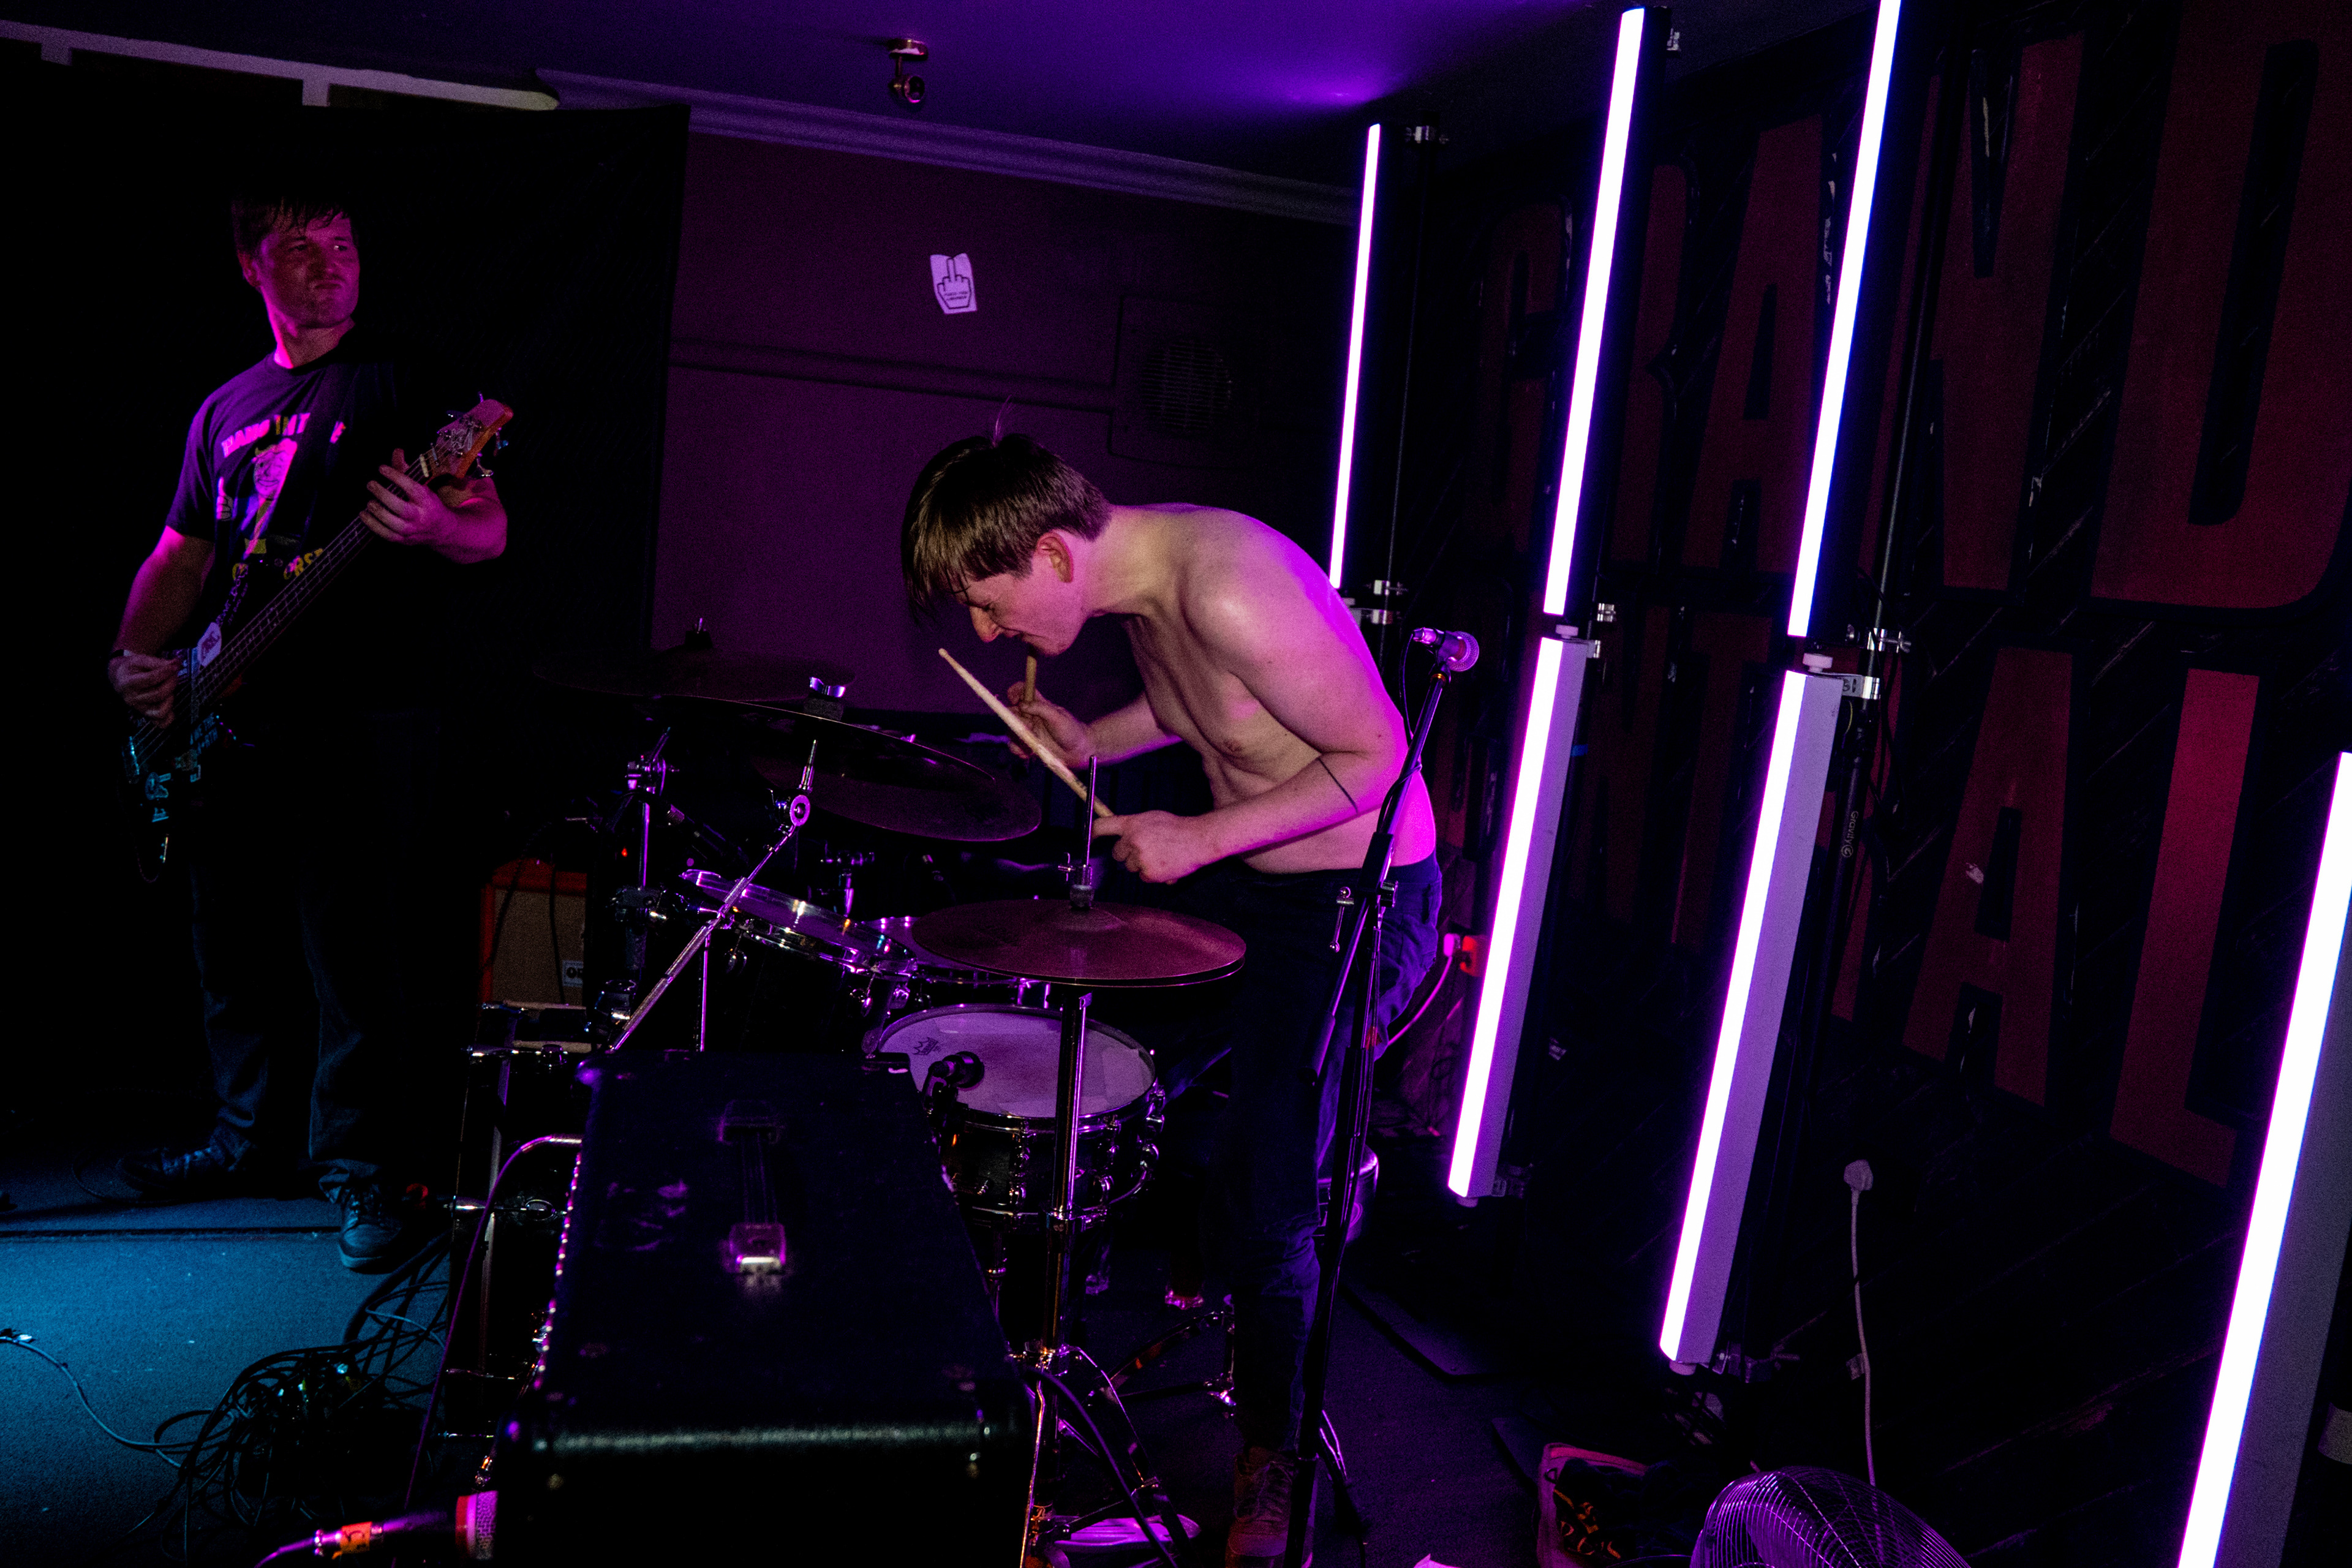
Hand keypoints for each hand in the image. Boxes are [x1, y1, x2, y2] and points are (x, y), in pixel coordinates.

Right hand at [109, 652, 180, 723]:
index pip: (151, 679)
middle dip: (171, 682)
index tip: (174, 665)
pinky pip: (161, 723)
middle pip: (159, 694)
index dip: (166, 671)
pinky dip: (169, 716)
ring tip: (169, 688)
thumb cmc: (131, 668)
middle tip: (174, 674)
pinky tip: (169, 702)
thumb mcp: (140, 660)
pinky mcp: (146, 715)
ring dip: (171, 698)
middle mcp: (132, 699)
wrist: (120, 677)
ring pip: (161, 710)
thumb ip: (158, 662)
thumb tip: (176, 663)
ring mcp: (139, 709)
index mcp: (128, 683)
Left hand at [362, 451, 466, 552]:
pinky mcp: (404, 540)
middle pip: (400, 507)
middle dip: (382, 494)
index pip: (411, 487)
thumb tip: (397, 451)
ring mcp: (412, 530)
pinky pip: (386, 535)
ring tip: (368, 502)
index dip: (396, 477)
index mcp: (426, 500)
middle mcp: (420, 516)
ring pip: (392, 523)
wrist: (442, 530)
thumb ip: (406, 470)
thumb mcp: (422, 486)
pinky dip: (373, 526)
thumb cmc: (429, 504)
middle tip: (370, 484)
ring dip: (377, 511)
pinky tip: (364, 515)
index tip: (382, 469)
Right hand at [1004, 680, 1090, 767]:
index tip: (1015, 701)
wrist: (1079, 752)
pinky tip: (1027, 754)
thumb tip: (1022, 705)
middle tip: (1025, 729)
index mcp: (1039, 705)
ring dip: (1014, 738)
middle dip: (1012, 721)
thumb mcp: (1058, 717)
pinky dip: (1017, 750)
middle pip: (1011, 713)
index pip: (1023, 691)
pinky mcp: (1029, 744)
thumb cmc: (1072, 731)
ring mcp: (1030, 731)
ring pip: (1011, 730)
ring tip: (1026, 746)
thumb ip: (1040, 709)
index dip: (1015, 692)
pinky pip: (1016, 746)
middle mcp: (1031, 716)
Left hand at [1097, 809, 1218, 884]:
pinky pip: (1143, 877)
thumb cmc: (1177, 828)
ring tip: (1160, 855)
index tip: (1090, 837)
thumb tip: (1119, 831)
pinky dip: (1152, 874)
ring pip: (1130, 867)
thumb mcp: (1152, 818)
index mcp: (1132, 824)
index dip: (1092, 832)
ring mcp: (1140, 857)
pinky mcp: (1149, 873)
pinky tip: (1165, 864)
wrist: (1199, 839)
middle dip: (1127, 853)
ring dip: (1140, 864)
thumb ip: (1134, 825)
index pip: (1102, 826)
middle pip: (1116, 853)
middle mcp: (1133, 840)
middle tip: (1145, 848)